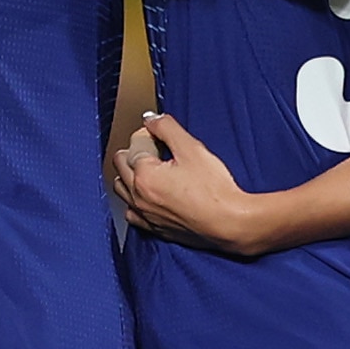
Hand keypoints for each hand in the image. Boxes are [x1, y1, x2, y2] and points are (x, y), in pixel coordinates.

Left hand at [111, 112, 277, 256]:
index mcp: (144, 175)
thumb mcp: (192, 148)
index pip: (133, 146)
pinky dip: (135, 201)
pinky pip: (132, 213)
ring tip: (151, 171)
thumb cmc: (214, 190)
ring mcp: (144, 215)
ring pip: (122, 190)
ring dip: (129, 177)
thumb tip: (151, 119)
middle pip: (121, 166)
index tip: (161, 136)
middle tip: (155, 150)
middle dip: (133, 153)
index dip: (147, 136)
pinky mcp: (154, 229)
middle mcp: (138, 197)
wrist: (229, 223)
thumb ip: (167, 128)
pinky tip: (149, 196)